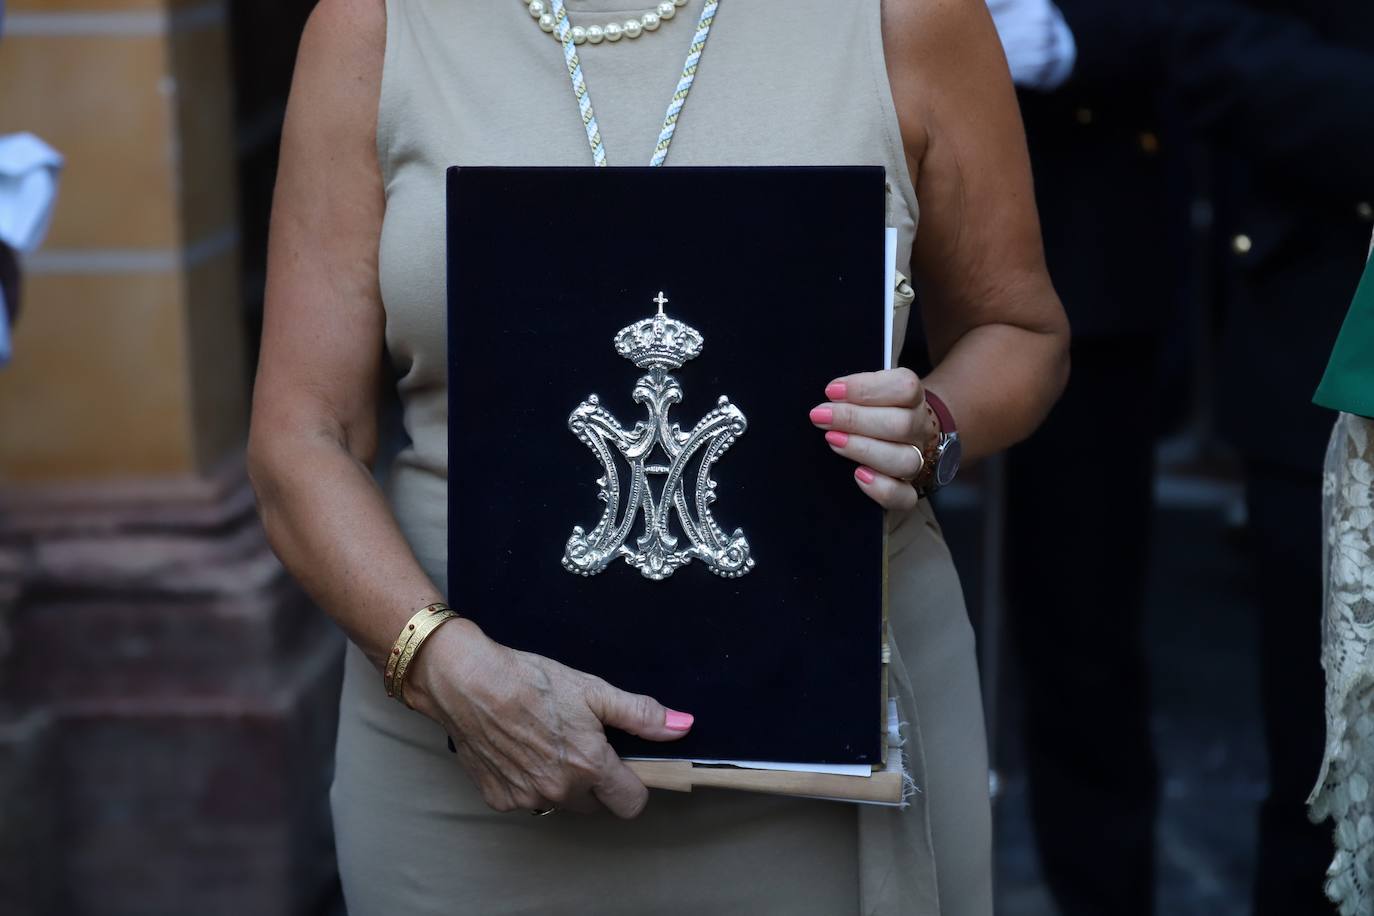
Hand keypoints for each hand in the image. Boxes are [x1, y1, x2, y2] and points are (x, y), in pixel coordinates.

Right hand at [404, 619, 693, 817]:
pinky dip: (528, 781)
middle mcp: (560, 792)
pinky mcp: (499, 799)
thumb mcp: (593, 691)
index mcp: (590, 767)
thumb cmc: (531, 681)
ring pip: (561, 802)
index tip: (621, 760)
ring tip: (546, 740)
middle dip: (595, 779)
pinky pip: (527, 799)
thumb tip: (683, 726)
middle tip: (579, 741)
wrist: (467, 682)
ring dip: (562, 782)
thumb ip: (640, 715)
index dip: (632, 782)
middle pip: (596, 803)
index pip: (633, 803)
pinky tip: (519, 748)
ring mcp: (527, 798)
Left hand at [810, 368, 938, 509]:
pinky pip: (905, 497)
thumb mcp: (868, 391)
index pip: (905, 387)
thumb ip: (853, 390)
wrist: (898, 434)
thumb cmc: (874, 409)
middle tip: (821, 416)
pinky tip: (859, 475)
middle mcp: (919, 429)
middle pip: (901, 424)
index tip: (832, 390)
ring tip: (833, 440)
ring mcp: (917, 460)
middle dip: (854, 419)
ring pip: (905, 460)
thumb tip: (830, 394)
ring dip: (863, 449)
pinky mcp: (909, 489)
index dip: (867, 387)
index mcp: (913, 399)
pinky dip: (882, 488)